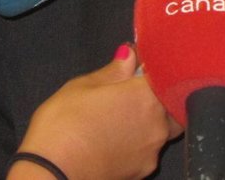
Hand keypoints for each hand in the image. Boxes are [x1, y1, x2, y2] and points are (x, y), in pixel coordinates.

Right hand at [10, 45, 181, 179]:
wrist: (51, 176)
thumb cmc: (63, 125)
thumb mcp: (82, 87)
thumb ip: (113, 71)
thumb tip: (130, 55)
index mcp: (147, 96)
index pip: (166, 75)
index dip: (155, 70)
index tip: (142, 67)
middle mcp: (158, 125)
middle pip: (173, 105)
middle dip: (161, 98)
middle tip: (135, 95)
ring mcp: (152, 153)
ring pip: (163, 131)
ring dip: (151, 123)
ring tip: (122, 121)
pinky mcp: (141, 174)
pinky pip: (148, 152)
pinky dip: (138, 144)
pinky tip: (117, 142)